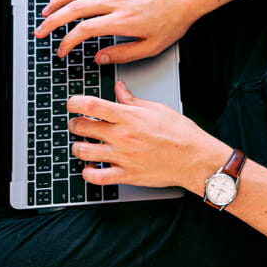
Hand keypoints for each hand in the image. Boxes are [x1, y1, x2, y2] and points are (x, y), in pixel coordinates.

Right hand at [33, 0, 199, 63]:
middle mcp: (115, 1)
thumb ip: (123, 54)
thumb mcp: (151, 47)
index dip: (67, 41)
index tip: (61, 51)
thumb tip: (99, 58)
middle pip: (73, 8)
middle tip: (40, 32)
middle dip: (52, 21)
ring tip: (46, 12)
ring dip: (58, 0)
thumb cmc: (172, 22)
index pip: (84, 30)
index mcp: (122, 21)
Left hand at [67, 82, 228, 191]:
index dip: (74, 102)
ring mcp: (122, 157)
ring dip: (77, 147)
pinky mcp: (126, 175)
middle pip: (82, 127)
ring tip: (82, 144)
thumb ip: (133, 100)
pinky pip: (96, 177)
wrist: (195, 158)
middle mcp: (122, 136)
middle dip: (74, 124)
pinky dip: (87, 172)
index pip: (91, 105)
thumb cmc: (180, 133)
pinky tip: (89, 167)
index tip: (71, 103)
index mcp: (129, 117)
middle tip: (77, 124)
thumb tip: (119, 89)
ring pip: (83, 152)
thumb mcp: (157, 108)